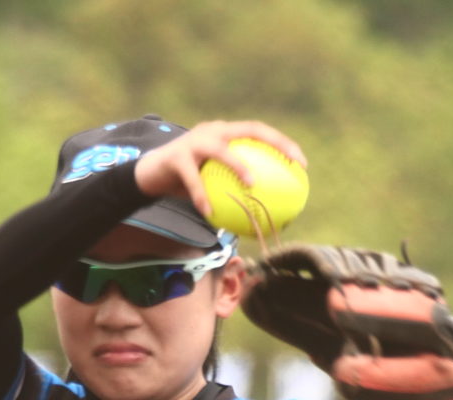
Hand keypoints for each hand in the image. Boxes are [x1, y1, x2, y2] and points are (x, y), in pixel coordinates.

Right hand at [132, 120, 306, 220]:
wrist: (150, 175)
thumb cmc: (187, 182)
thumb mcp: (213, 183)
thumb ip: (234, 191)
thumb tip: (264, 216)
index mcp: (226, 133)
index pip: (260, 132)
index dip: (283, 143)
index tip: (302, 164)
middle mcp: (213, 131)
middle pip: (250, 129)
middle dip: (275, 142)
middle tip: (291, 163)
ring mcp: (194, 141)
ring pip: (221, 150)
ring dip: (238, 165)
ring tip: (251, 184)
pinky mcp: (176, 156)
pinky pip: (193, 180)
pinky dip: (201, 197)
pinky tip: (210, 214)